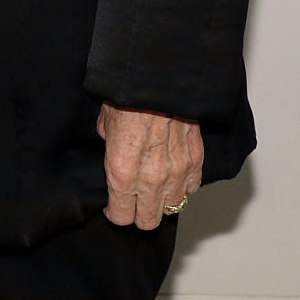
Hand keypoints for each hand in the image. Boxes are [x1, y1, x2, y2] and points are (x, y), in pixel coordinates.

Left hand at [96, 103, 203, 228]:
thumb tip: (114, 152)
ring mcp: (176, 173)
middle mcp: (150, 179)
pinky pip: (190, 189)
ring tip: (154, 189)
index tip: (113, 206)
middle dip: (138, 214)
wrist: (157, 79)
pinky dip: (182, 187)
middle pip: (148, 221)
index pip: (121, 216)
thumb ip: (110, 148)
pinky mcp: (195, 162)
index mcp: (122, 171)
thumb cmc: (127, 97)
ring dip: (162, 202)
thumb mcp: (105, 124)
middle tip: (133, 202)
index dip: (115, 213)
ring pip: (171, 208)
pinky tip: (172, 176)